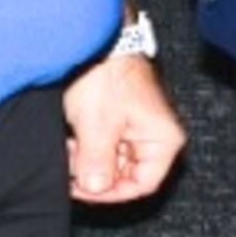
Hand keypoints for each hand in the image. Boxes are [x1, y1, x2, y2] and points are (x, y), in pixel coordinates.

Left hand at [61, 52, 185, 203]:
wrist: (101, 44)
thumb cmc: (107, 78)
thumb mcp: (97, 126)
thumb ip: (97, 163)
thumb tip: (94, 189)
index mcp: (164, 140)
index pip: (142, 185)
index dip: (110, 192)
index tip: (81, 187)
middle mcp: (156, 136)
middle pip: (126, 174)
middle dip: (95, 171)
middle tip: (72, 160)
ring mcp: (139, 128)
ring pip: (112, 161)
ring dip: (88, 159)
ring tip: (71, 142)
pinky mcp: (122, 121)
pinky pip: (105, 146)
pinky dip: (87, 146)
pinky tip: (74, 135)